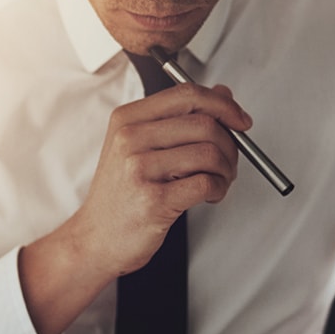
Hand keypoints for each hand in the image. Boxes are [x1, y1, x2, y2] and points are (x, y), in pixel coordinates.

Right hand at [71, 81, 251, 278]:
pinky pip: (205, 183)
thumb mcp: (139, 146)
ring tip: (217, 181)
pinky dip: (218, 189)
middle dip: (230, 145)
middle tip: (228, 161)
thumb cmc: (119, 196)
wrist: (94, 239)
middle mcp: (130, 139)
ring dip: (225, 170)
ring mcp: (139, 169)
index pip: (187, 95)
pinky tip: (209, 195)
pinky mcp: (153, 200)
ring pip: (209, 153)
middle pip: (204, 124)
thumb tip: (222, 94)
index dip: (223, 105)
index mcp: (127, 119)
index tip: (239, 120)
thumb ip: (180, 117)